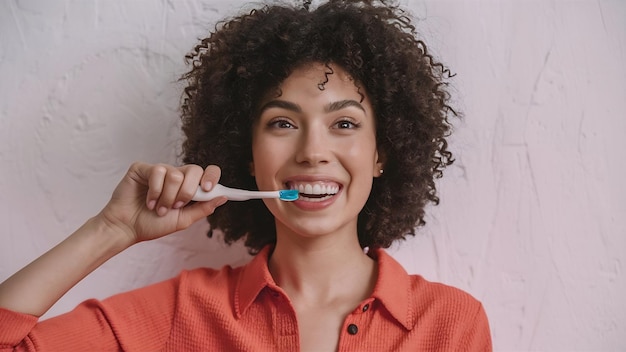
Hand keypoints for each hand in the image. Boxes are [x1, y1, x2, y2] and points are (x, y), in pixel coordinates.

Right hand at [97, 162, 225, 244]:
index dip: (211, 177)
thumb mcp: (183, 220)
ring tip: (158, 208)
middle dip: (187, 192)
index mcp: (187, 186)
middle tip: (175, 206)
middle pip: (194, 170)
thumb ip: (202, 208)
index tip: (208, 189)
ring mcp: (159, 171)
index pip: (206, 172)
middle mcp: (175, 175)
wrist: (128, 228)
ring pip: (175, 174)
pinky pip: (157, 172)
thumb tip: (223, 197)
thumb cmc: (153, 224)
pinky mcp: (143, 168)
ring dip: (167, 197)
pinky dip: (154, 190)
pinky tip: (148, 200)